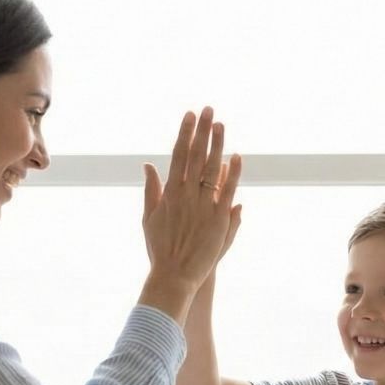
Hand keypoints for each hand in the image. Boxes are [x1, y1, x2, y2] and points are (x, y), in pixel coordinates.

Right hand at [141, 107, 242, 293]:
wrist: (174, 275)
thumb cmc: (160, 249)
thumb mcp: (148, 218)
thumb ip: (150, 189)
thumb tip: (147, 165)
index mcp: (168, 193)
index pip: (178, 155)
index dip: (185, 133)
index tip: (190, 115)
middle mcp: (185, 194)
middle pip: (196, 155)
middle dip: (202, 130)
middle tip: (208, 109)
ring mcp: (202, 205)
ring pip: (212, 168)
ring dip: (217, 144)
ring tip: (221, 124)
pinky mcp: (218, 218)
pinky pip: (227, 190)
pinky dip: (232, 172)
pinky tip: (236, 155)